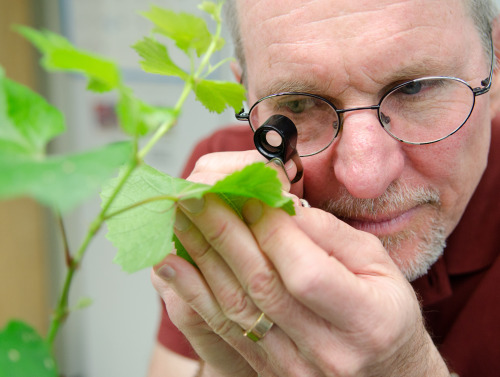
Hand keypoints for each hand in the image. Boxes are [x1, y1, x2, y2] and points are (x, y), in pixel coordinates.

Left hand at [151, 151, 447, 375]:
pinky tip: (171, 265)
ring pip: (234, 307)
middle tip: (196, 196)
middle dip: (223, 233)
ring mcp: (293, 367)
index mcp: (367, 320)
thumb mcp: (377, 265)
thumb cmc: (385, 311)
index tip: (245, 195)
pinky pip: (222, 330)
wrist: (385, 375)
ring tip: (179, 220)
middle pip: (261, 286)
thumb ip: (330, 235)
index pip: (303, 272)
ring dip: (201, 258)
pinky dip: (193, 293)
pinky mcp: (267, 370)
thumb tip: (278, 203)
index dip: (269, 230)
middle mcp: (328, 351)